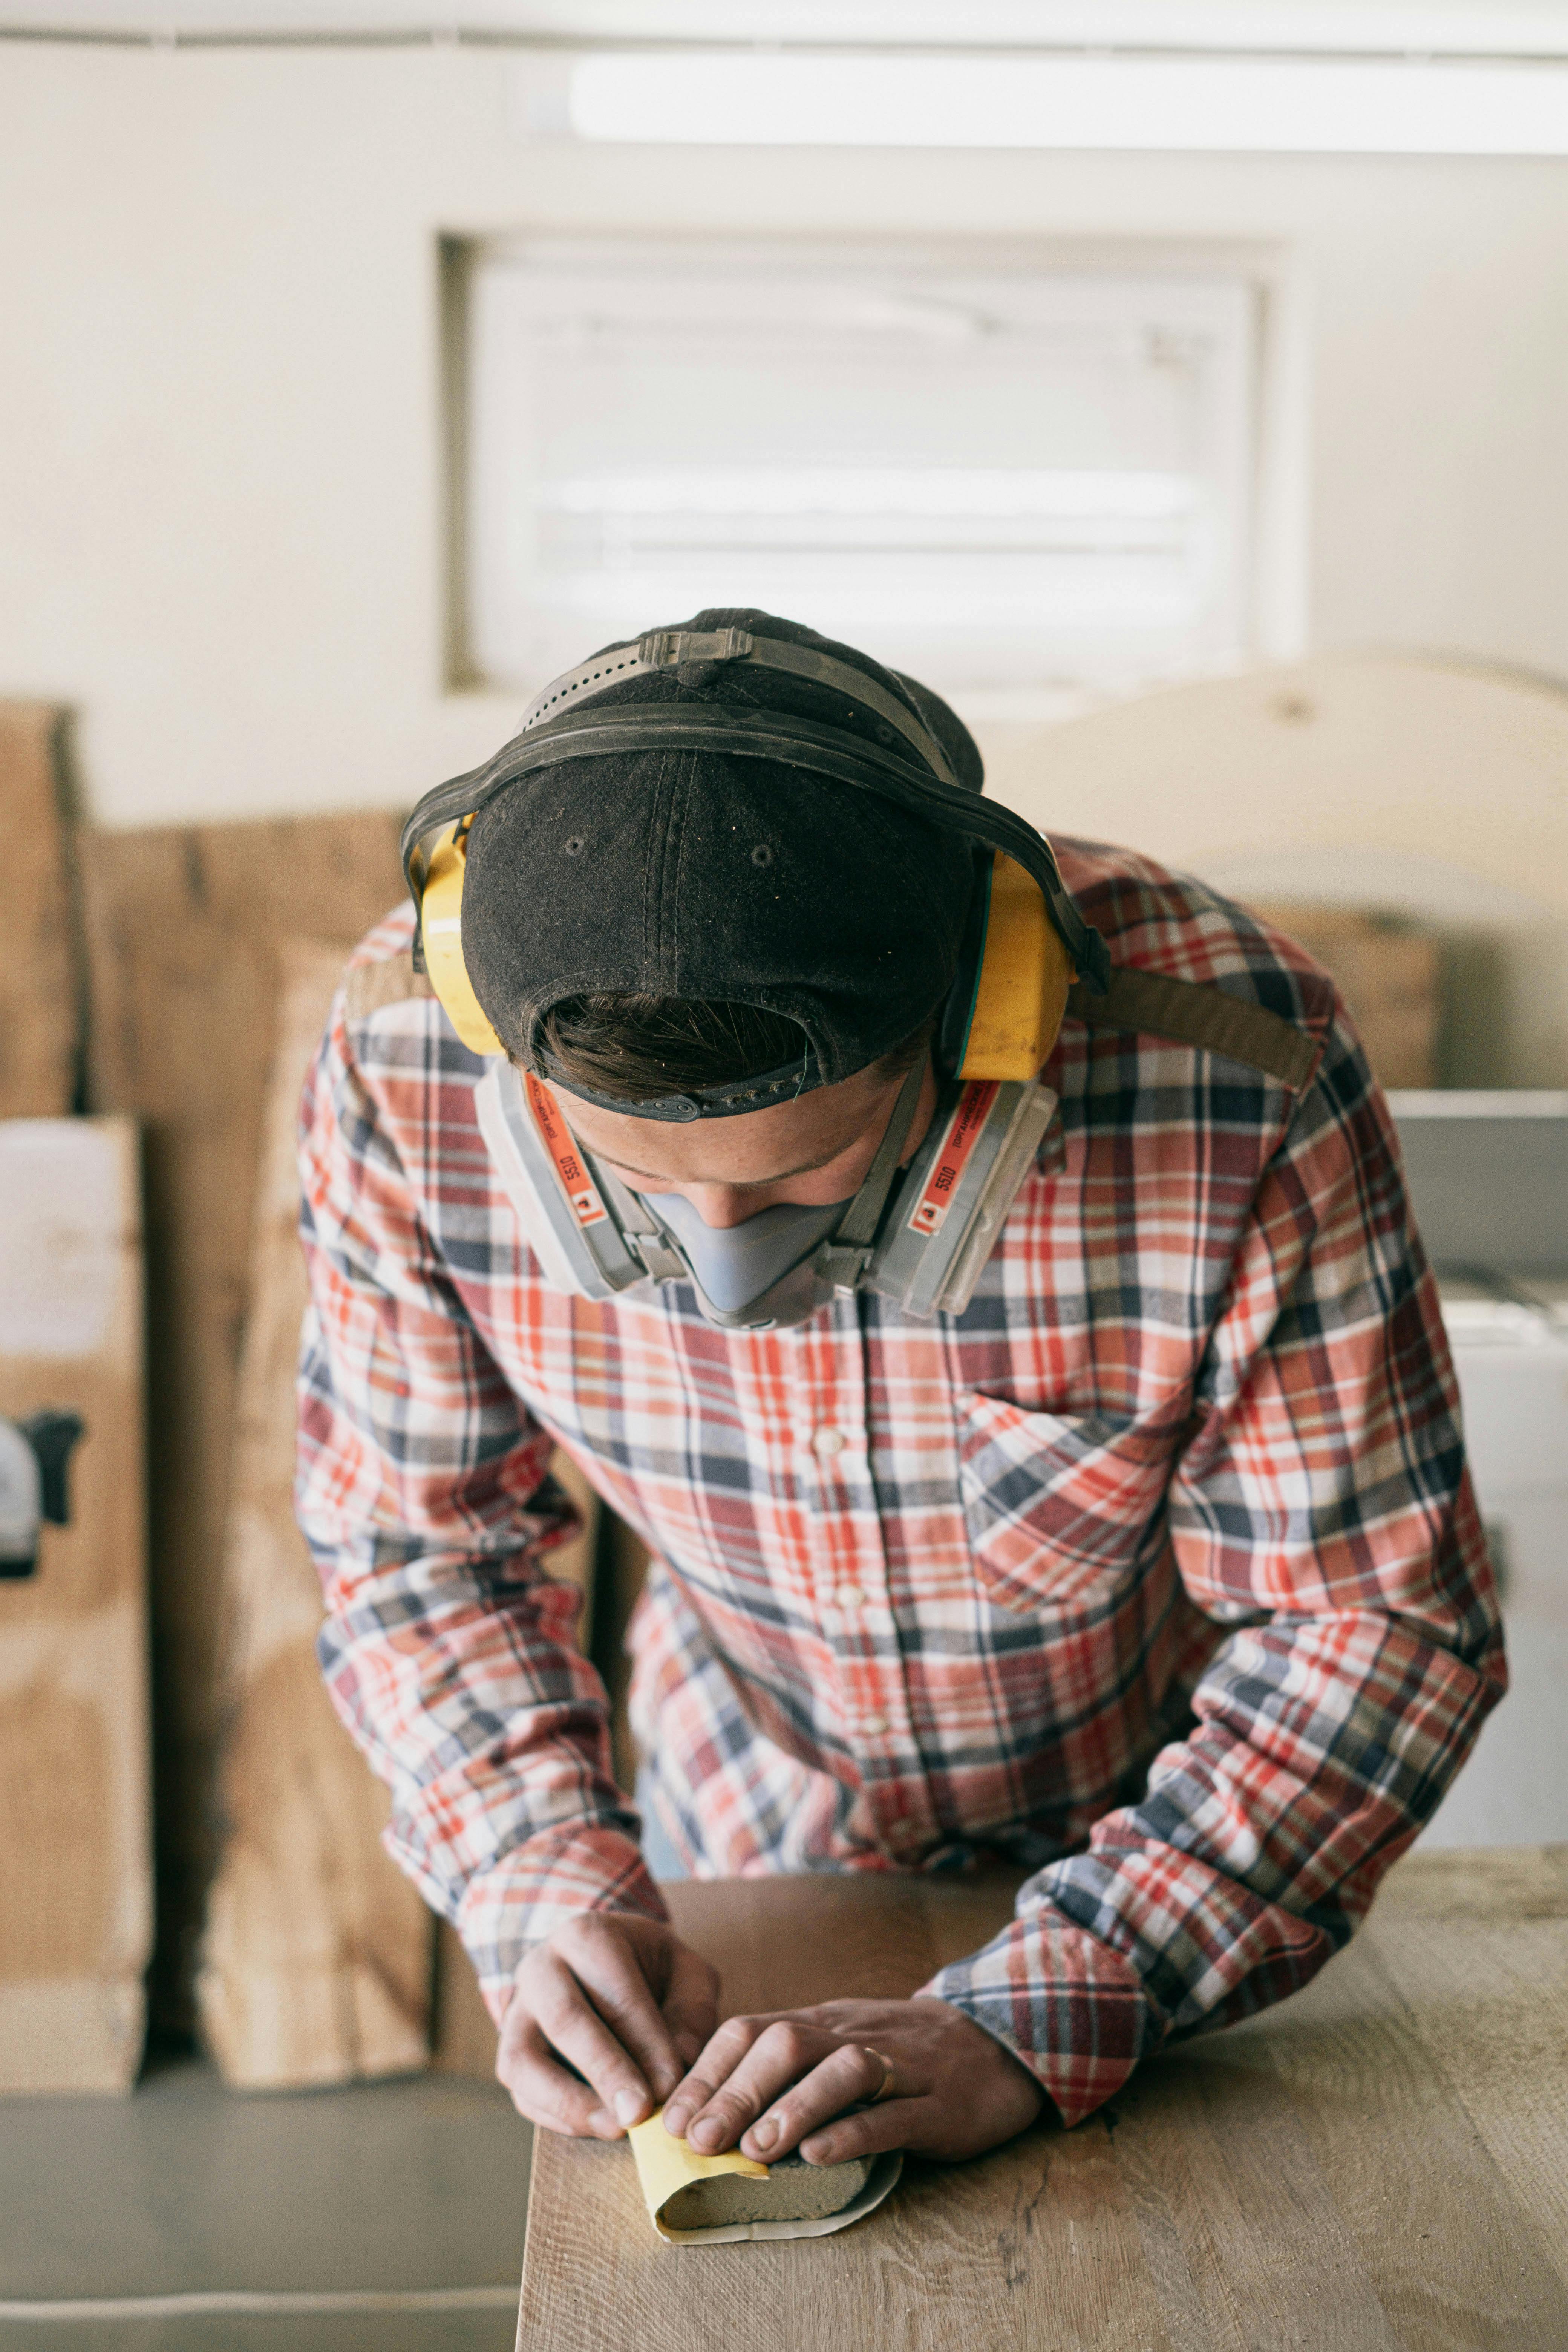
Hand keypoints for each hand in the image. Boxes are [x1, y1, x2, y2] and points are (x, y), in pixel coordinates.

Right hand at [495, 1913, 719, 2138]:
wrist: (601, 1969)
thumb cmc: (652, 1973)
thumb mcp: (686, 1974)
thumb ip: (692, 2014)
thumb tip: (679, 2067)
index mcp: (587, 1935)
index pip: (614, 1989)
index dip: (643, 2041)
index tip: (669, 2085)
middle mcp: (541, 1967)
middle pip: (565, 2019)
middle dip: (605, 2070)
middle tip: (639, 2114)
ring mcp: (517, 2012)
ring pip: (524, 2060)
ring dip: (571, 2102)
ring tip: (616, 2129)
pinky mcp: (510, 2054)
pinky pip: (522, 2092)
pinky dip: (557, 2118)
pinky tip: (598, 2127)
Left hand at [659, 1996, 1043, 2167]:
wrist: (998, 2041)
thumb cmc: (901, 2054)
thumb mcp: (840, 2044)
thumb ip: (787, 2066)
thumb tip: (710, 2106)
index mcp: (824, 2022)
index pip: (751, 2029)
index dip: (708, 2072)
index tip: (672, 2118)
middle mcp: (854, 2035)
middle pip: (786, 2044)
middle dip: (736, 2092)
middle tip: (700, 2140)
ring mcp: (900, 2066)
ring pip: (840, 2071)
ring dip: (791, 2108)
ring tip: (755, 2150)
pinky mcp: (940, 2103)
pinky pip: (893, 2114)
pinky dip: (853, 2132)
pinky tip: (819, 2155)